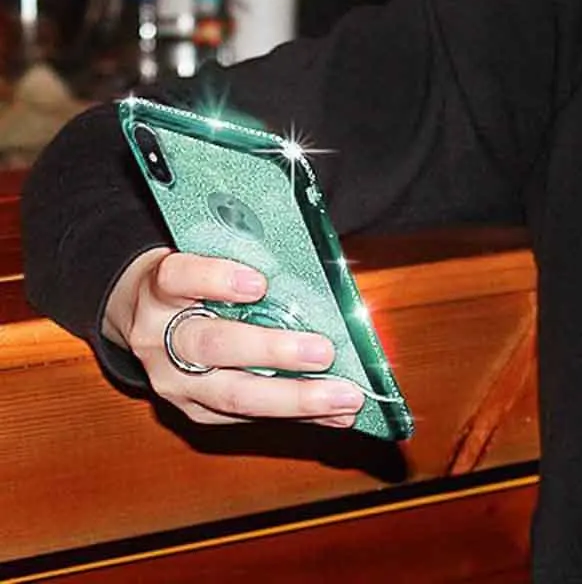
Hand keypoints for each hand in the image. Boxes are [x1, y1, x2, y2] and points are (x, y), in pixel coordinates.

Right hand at [102, 248, 364, 426]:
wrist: (143, 318)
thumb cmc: (192, 281)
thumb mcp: (203, 258)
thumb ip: (246, 264)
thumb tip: (316, 279)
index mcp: (160, 287)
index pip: (178, 278)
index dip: (216, 280)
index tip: (258, 283)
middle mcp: (159, 338)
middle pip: (212, 346)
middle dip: (273, 351)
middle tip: (323, 352)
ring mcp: (174, 381)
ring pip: (233, 395)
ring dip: (296, 398)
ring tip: (344, 396)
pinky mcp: (194, 411)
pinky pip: (250, 418)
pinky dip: (299, 416)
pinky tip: (337, 413)